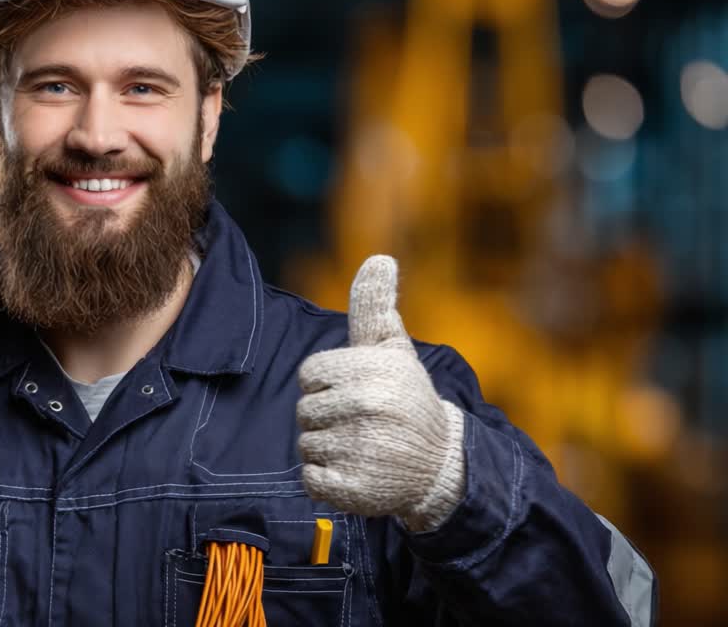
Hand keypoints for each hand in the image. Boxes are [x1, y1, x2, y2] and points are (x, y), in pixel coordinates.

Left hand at [295, 256, 465, 531]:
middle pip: (304, 410)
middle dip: (327, 416)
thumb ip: (376, 305)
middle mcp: (366, 407)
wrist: (441, 464)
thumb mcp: (393, 348)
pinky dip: (325, 478)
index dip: (328, 383)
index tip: (356, 390)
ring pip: (305, 444)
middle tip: (362, 422)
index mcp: (371, 370)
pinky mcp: (354, 489)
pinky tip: (355, 471)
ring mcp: (360, 450)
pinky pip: (310, 478)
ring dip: (327, 447)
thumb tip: (379, 257)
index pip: (309, 374)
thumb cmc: (407, 397)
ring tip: (363, 446)